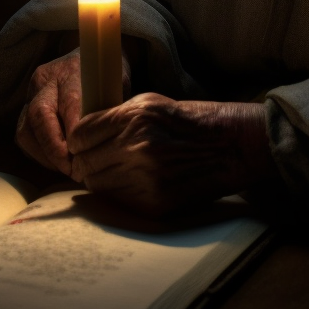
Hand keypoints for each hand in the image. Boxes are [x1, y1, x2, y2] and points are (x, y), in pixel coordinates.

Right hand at [16, 49, 130, 175]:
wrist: (92, 56)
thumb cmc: (108, 76)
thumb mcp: (116, 86)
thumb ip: (109, 110)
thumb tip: (109, 143)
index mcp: (73, 69)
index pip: (71, 102)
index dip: (75, 133)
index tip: (85, 155)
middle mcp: (46, 79)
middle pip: (39, 115)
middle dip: (54, 148)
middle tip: (72, 169)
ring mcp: (32, 92)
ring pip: (26, 128)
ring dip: (45, 154)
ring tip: (65, 168)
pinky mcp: (26, 106)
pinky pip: (24, 136)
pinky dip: (39, 153)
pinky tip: (57, 162)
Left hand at [67, 94, 273, 215]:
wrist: (230, 146)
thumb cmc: (190, 121)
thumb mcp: (150, 104)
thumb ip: (114, 117)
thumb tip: (83, 135)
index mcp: (133, 119)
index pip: (79, 135)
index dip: (78, 140)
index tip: (82, 143)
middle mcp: (136, 149)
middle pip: (84, 164)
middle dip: (86, 161)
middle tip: (98, 158)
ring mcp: (145, 179)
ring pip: (97, 185)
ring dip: (103, 178)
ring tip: (120, 169)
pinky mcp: (154, 204)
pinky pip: (118, 202)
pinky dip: (121, 193)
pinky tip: (137, 182)